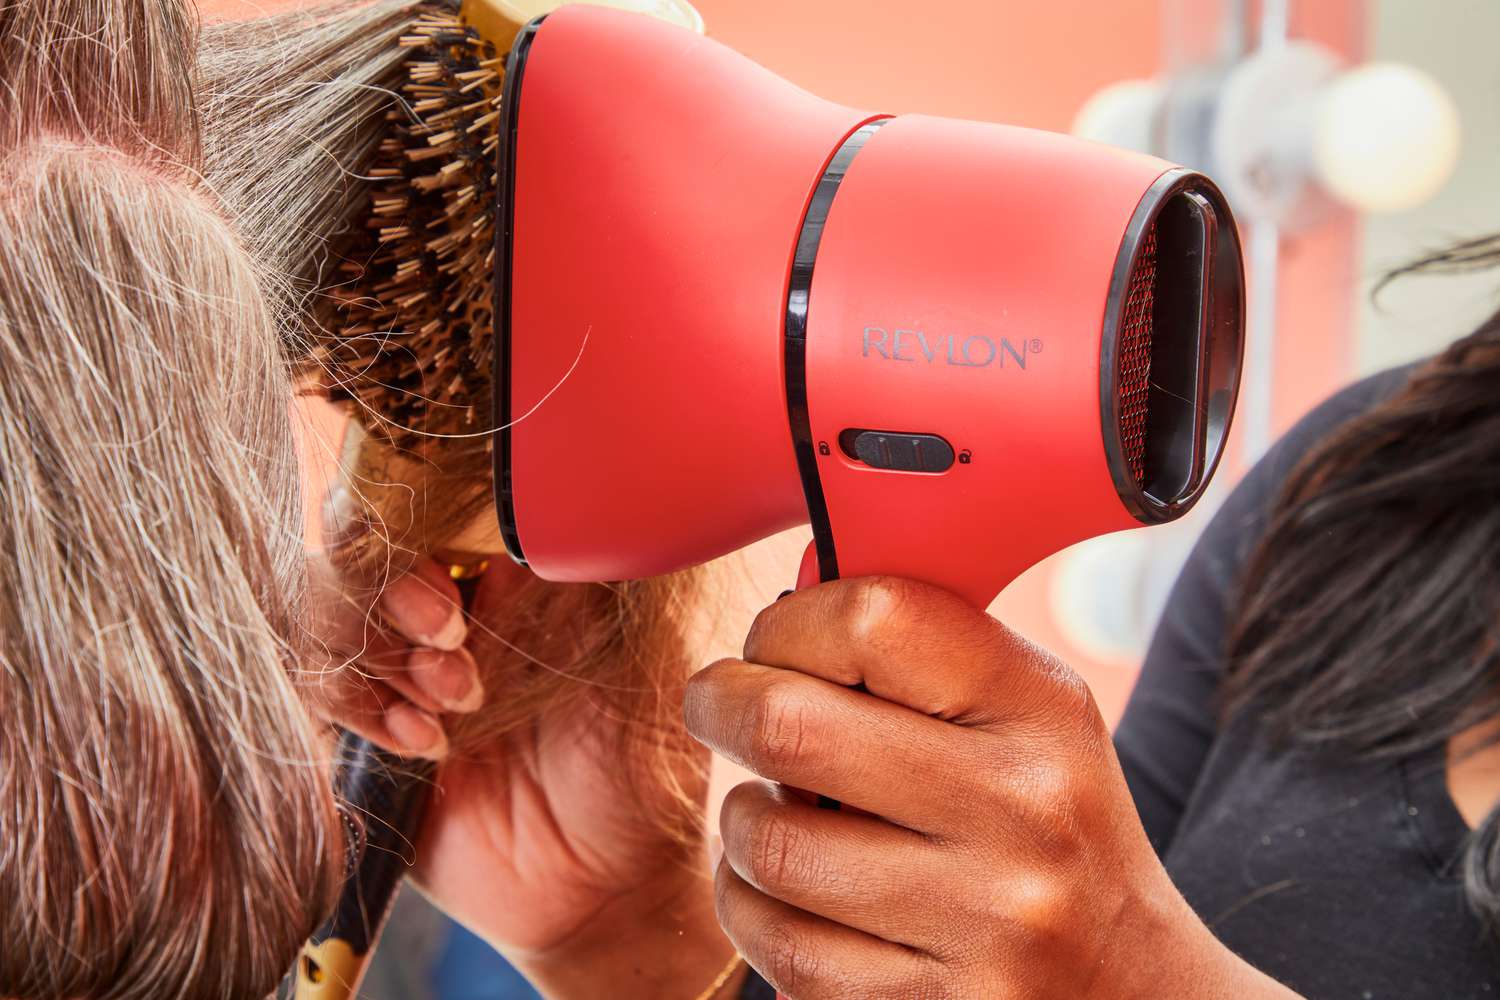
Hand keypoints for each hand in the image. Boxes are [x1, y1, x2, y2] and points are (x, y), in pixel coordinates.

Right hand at [305, 484, 739, 997]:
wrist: (606, 883)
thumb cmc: (638, 761)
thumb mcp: (645, 653)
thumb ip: (619, 566)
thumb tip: (610, 474)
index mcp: (508, 570)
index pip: (435, 497)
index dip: (431, 509)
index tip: (467, 563)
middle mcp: (443, 607)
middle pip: (360, 542)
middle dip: (395, 582)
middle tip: (453, 633)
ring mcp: (395, 669)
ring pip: (324, 609)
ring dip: (380, 649)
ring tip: (452, 703)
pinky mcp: (358, 736)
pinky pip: (316, 691)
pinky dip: (359, 707)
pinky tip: (424, 745)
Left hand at [684, 577, 1299, 999]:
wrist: (1133, 988)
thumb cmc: (1048, 821)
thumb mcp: (1026, 714)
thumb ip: (920, 654)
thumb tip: (784, 602)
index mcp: (1039, 708)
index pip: (871, 619)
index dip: (786, 624)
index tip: (770, 645)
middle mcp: (1020, 810)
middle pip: (790, 726)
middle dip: (720, 704)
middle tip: (717, 705)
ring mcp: (982, 921)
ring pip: (770, 846)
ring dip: (738, 819)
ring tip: (764, 808)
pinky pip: (780, 945)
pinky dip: (750, 907)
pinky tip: (777, 888)